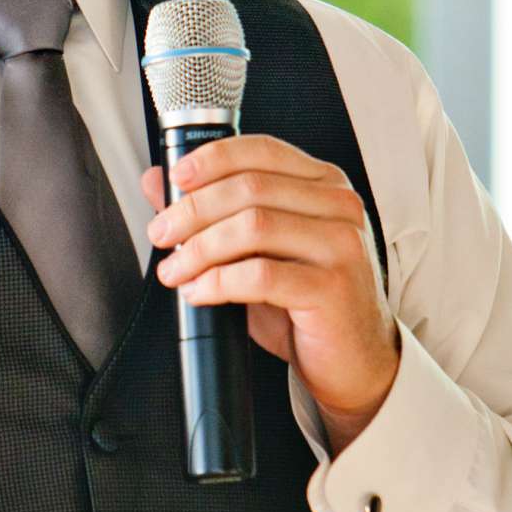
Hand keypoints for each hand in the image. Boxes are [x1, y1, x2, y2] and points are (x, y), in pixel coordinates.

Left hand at [141, 132, 399, 452]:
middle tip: (160, 233)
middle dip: (192, 209)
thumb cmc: (307, 303)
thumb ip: (212, 212)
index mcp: (324, 185)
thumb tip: (156, 182)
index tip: (175, 178)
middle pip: (250, 188)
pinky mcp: (334, 287)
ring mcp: (342, 245)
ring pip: (253, 226)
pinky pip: (261, 275)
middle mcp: (339, 206)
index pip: (263, 150)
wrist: (355, 360)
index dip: (213, 159)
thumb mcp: (257, 251)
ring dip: (200, 248)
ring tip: (175, 269)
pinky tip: (199, 292)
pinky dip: (218, 282)